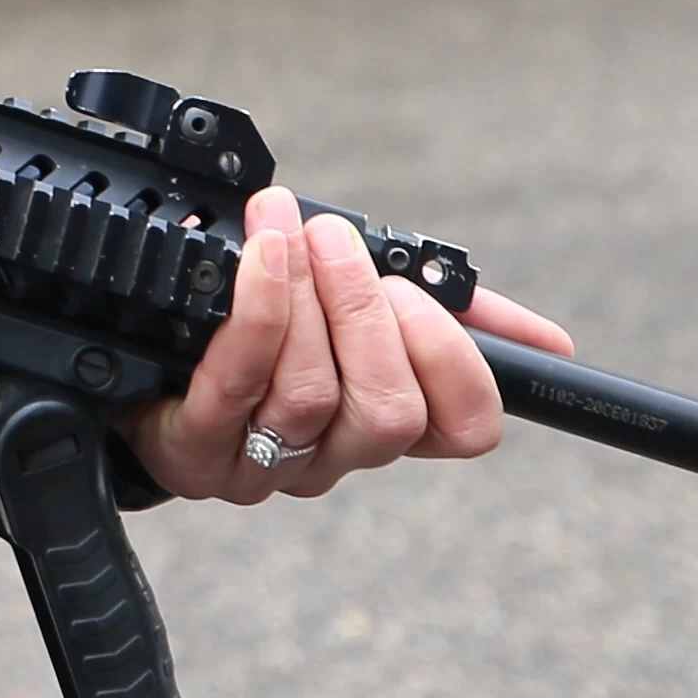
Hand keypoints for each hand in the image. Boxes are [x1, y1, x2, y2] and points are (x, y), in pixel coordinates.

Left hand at [124, 186, 577, 504]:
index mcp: (389, 423)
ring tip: (285, 232)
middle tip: (336, 242)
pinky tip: (258, 256)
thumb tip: (553, 344)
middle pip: (389, 412)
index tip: (417, 293)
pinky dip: (254, 312)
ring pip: (311, 397)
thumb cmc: (267, 326)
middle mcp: (334, 456)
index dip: (455, 360)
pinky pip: (236, 387)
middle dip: (368, 313)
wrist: (144, 361)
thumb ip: (452, 312)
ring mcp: (263, 464)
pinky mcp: (194, 452)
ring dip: (302, 298)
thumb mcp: (364, 304)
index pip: (468, 428)